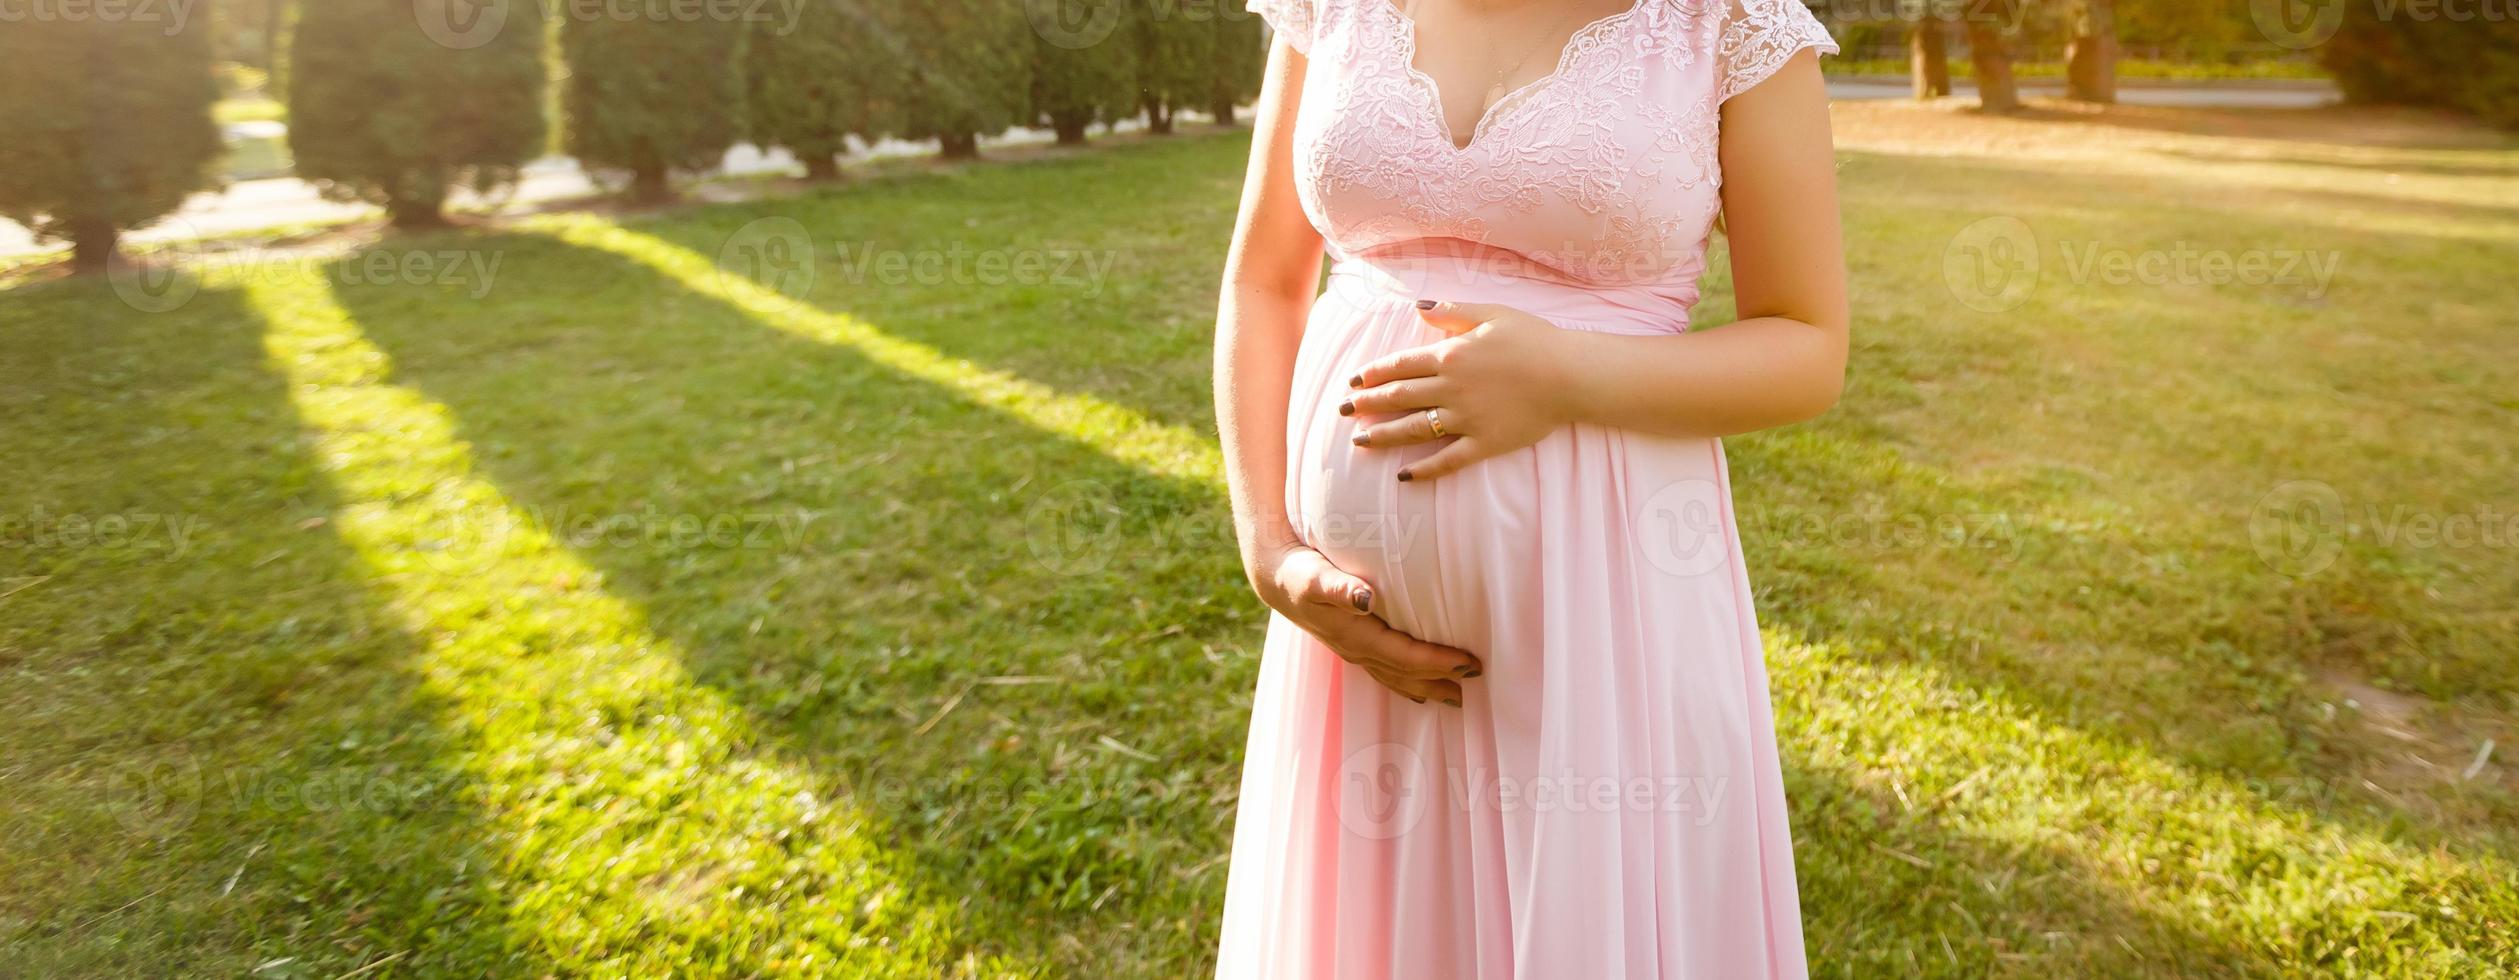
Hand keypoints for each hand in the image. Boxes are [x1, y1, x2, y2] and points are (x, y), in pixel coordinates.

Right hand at [1247, 542, 1481, 704]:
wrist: (1275, 579)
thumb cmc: (1299, 573)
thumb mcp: (1315, 576)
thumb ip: (1340, 587)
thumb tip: (1366, 598)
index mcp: (1356, 636)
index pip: (1405, 656)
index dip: (1437, 662)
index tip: (1468, 662)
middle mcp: (1357, 651)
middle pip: (1406, 673)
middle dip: (1440, 680)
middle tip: (1476, 682)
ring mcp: (1354, 652)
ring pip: (1396, 678)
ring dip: (1426, 687)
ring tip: (1457, 699)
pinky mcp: (1353, 646)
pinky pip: (1385, 672)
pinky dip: (1405, 683)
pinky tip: (1419, 691)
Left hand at [1342, 301, 1580, 481]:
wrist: (1570, 375)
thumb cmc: (1535, 339)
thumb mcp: (1492, 313)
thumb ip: (1452, 310)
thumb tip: (1417, 307)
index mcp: (1451, 356)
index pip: (1400, 366)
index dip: (1373, 374)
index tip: (1353, 380)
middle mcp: (1451, 389)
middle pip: (1399, 397)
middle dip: (1366, 404)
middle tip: (1341, 410)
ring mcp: (1466, 419)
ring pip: (1413, 430)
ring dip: (1383, 436)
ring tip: (1359, 441)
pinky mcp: (1484, 444)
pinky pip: (1447, 460)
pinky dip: (1424, 470)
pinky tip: (1404, 477)